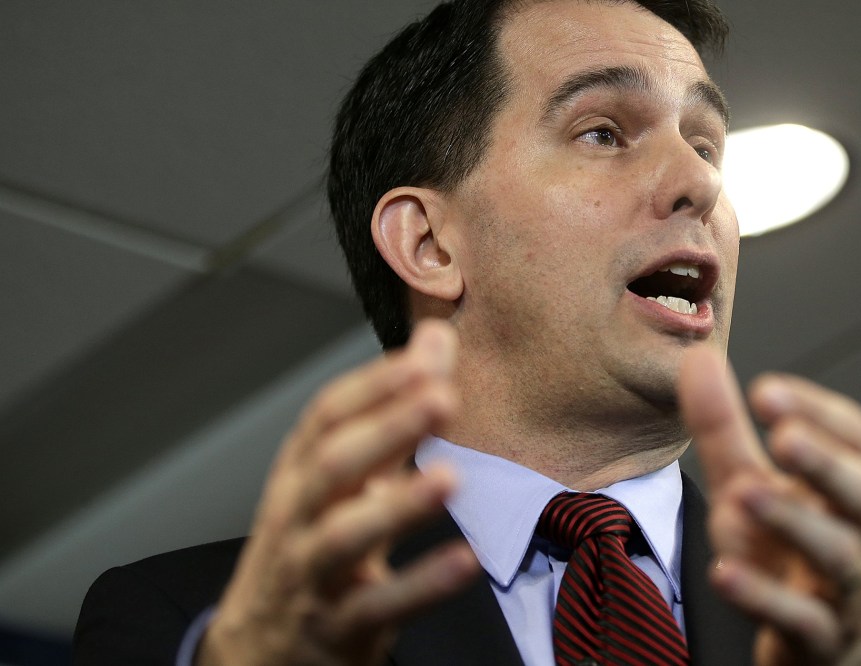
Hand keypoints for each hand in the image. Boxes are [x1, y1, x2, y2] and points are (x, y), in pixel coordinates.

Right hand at [198, 320, 479, 665]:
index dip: (376, 384)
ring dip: (396, 505)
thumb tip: (437, 337)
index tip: (429, 355)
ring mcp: (309, 575)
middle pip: (331, 466)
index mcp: (300, 473)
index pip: (328, 417)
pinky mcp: (335, 630)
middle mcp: (295, 517)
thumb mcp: (346, 480)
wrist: (259, 653)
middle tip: (442, 397)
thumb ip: (394, 411)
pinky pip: (376, 608)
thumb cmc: (312, 548)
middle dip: (385, 429)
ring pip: (342, 537)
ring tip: (449, 476)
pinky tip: (465, 560)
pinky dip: (421, 585)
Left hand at [678, 347, 860, 665]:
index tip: (766, 392)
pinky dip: (766, 597)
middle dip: (823, 462)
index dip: (816, 410)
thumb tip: (698, 358)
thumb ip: (723, 426)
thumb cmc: (782, 547)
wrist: (816, 638)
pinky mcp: (819, 637)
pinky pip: (803, 620)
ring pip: (838, 555)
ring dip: (794, 522)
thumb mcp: (745, 481)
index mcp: (839, 484)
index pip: (852, 436)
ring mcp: (840, 587)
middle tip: (783, 437)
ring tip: (745, 495)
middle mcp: (852, 530)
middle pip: (860, 490)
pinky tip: (725, 573)